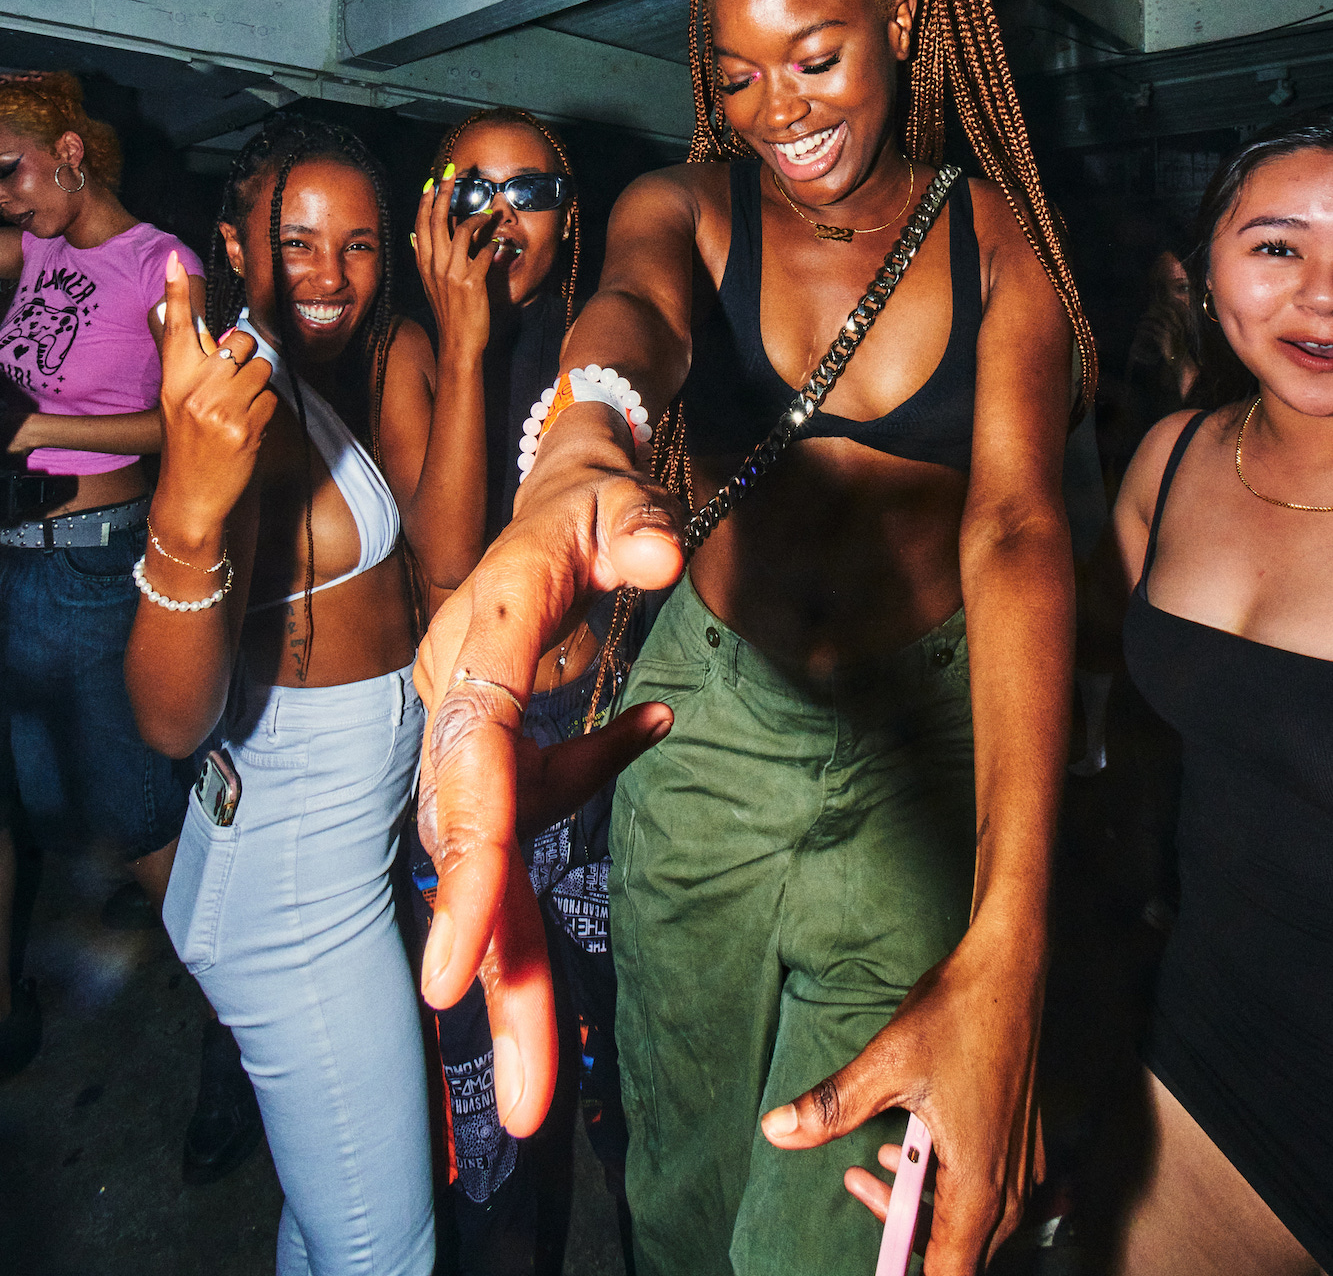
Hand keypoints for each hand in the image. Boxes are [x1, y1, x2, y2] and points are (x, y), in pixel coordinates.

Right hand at [155, 252, 276, 530]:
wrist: (190, 497)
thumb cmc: (188, 446)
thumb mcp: (178, 403)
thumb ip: (194, 368)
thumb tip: (218, 336)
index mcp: (174, 379)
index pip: (177, 328)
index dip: (176, 293)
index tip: (174, 261)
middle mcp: (194, 389)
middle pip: (240, 342)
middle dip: (245, 360)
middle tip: (231, 388)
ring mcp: (219, 408)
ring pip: (262, 369)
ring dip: (258, 388)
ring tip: (238, 413)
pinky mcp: (245, 427)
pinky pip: (271, 399)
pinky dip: (265, 413)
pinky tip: (247, 432)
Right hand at [413, 166, 498, 368]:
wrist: (458, 343)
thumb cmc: (448, 313)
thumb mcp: (430, 284)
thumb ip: (425, 259)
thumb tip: (414, 237)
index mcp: (424, 264)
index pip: (421, 224)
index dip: (426, 200)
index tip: (432, 181)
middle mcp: (435, 265)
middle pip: (437, 220)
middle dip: (444, 192)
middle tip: (452, 171)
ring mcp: (452, 274)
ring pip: (462, 231)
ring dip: (478, 217)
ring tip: (491, 211)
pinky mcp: (472, 282)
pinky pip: (484, 254)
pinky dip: (493, 245)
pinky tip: (499, 243)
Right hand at [414, 418, 683, 1128]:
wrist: (555, 502)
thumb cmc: (586, 502)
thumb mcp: (615, 497)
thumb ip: (634, 524)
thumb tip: (658, 561)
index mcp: (480, 637)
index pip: (471, 760)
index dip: (469, 863)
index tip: (456, 974)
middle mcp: (458, 700)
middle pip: (467, 847)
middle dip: (492, 971)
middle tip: (521, 1107)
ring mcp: (471, 739)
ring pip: (486, 869)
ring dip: (514, 971)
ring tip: (538, 1091)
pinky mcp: (499, 762)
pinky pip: (527, 831)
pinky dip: (561, 854)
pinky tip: (639, 734)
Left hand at [761, 919, 1045, 1273]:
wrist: (1009, 969)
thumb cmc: (957, 1014)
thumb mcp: (885, 1063)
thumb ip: (832, 1108)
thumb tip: (777, 1130)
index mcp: (979, 1183)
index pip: (950, 1275)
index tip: (879, 1267)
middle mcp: (1009, 1186)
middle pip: (959, 1255)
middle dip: (904, 1236)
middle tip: (859, 1184)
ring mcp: (1020, 1166)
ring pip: (971, 1225)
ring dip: (919, 1208)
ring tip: (870, 1165)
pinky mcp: (1019, 1145)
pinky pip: (984, 1193)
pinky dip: (942, 1184)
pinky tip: (907, 1146)